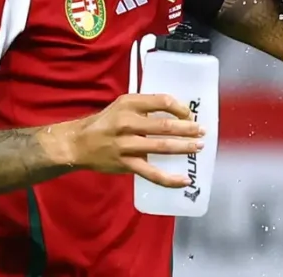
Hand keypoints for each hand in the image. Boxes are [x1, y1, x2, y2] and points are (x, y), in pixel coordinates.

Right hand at [67, 94, 203, 187]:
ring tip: (198, 147)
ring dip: (184, 148)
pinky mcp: (126, 164)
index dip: (180, 108)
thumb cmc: (106, 122)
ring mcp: (126, 145)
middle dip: (188, 129)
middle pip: (165, 125)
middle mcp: (127, 122)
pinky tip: (184, 180)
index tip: (189, 114)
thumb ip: (146, 106)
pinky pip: (152, 173)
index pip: (162, 101)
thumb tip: (177, 112)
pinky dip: (169, 178)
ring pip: (161, 147)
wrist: (79, 143)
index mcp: (129, 103)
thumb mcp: (122, 105)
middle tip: (203, 131)